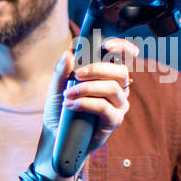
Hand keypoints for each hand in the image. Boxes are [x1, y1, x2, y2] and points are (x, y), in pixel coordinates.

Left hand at [38, 36, 136, 179]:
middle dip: (97, 69)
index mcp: (108, 75)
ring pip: (113, 88)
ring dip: (87, 89)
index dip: (122, 47)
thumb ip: (62, 70)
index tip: (108, 45)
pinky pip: (105, 107)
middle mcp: (118, 87)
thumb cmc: (61, 108)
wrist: (57, 135)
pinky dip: (86, 103)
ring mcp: (119, 104)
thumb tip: (69, 54)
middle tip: (76, 75)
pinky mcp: (114, 120)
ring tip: (68, 95)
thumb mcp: (57, 87)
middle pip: (120, 71)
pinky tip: (71, 105)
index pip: (124, 56)